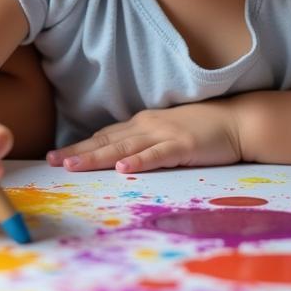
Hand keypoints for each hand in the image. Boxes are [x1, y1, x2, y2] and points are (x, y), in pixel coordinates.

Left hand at [46, 101, 242, 172]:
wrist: (238, 121)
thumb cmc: (204, 128)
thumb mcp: (167, 131)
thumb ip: (145, 141)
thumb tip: (121, 154)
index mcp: (142, 124)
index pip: (105, 136)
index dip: (81, 145)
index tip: (57, 155)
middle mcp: (147, 126)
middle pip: (106, 141)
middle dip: (77, 152)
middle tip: (51, 161)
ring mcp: (164, 135)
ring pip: (123, 148)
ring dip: (96, 157)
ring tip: (72, 165)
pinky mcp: (183, 146)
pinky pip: (156, 156)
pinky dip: (138, 162)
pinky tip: (122, 169)